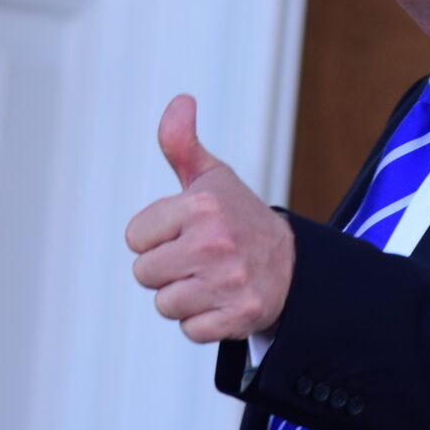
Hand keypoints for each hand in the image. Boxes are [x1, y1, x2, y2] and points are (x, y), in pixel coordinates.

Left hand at [125, 94, 294, 342]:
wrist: (295, 264)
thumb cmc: (240, 218)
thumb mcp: (212, 177)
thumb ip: (182, 142)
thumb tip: (180, 100)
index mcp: (201, 206)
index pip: (135, 238)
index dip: (155, 237)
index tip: (184, 232)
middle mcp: (214, 243)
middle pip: (145, 274)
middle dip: (166, 270)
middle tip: (197, 259)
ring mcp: (228, 282)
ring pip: (165, 304)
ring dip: (183, 297)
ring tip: (210, 280)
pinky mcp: (238, 316)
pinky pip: (190, 330)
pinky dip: (202, 321)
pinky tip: (221, 301)